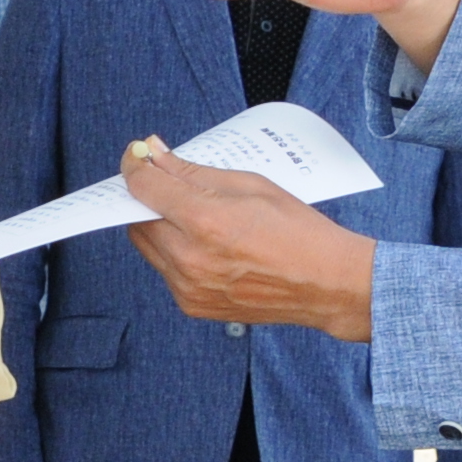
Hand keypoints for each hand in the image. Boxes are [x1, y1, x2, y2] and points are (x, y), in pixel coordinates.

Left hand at [123, 153, 376, 338]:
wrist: (326, 285)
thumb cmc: (297, 231)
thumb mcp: (251, 185)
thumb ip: (194, 172)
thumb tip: (156, 156)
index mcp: (204, 222)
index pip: (145, 188)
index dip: (134, 166)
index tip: (136, 156)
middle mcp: (189, 258)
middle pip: (138, 219)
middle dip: (149, 199)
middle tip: (169, 186)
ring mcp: (188, 287)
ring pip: (148, 246)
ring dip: (159, 227)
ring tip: (194, 218)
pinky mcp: (192, 305)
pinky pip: (166, 270)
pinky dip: (175, 253)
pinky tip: (206, 246)